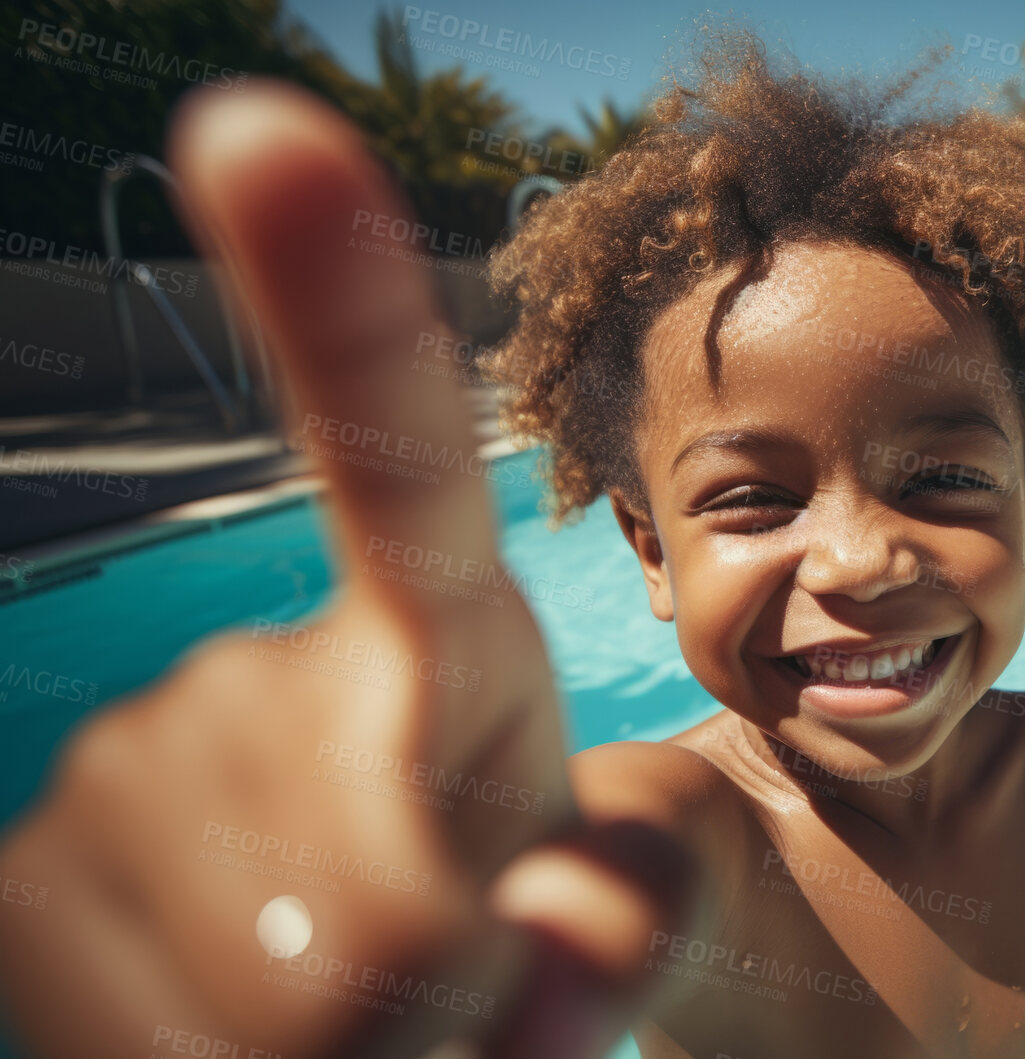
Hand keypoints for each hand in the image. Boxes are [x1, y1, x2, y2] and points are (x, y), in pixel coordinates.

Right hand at [0, 83, 665, 1058]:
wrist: (372, 1003)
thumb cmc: (518, 932)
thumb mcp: (612, 904)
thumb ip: (623, 915)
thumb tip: (556, 967)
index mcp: (442, 644)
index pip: (396, 470)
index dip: (337, 308)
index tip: (265, 130)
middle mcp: (261, 671)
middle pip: (392, 902)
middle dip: (441, 997)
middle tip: (441, 990)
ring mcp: (128, 763)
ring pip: (278, 998)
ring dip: (335, 1053)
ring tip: (348, 1013)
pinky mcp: (29, 875)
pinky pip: (137, 1033)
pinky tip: (230, 1015)